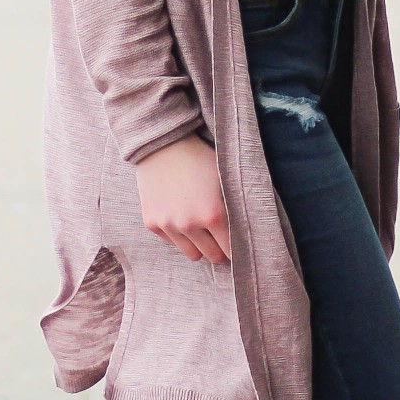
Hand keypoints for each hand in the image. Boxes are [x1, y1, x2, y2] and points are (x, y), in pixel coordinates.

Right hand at [136, 135, 229, 263]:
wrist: (162, 144)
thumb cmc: (199, 158)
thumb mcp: (224, 178)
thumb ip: (235, 207)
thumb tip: (248, 231)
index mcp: (213, 214)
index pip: (230, 250)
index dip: (235, 247)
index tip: (235, 243)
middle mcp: (189, 224)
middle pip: (212, 256)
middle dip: (218, 248)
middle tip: (218, 235)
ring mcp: (168, 225)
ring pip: (191, 254)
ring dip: (198, 244)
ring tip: (199, 227)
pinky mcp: (151, 223)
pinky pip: (171, 242)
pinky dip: (177, 234)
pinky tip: (179, 214)